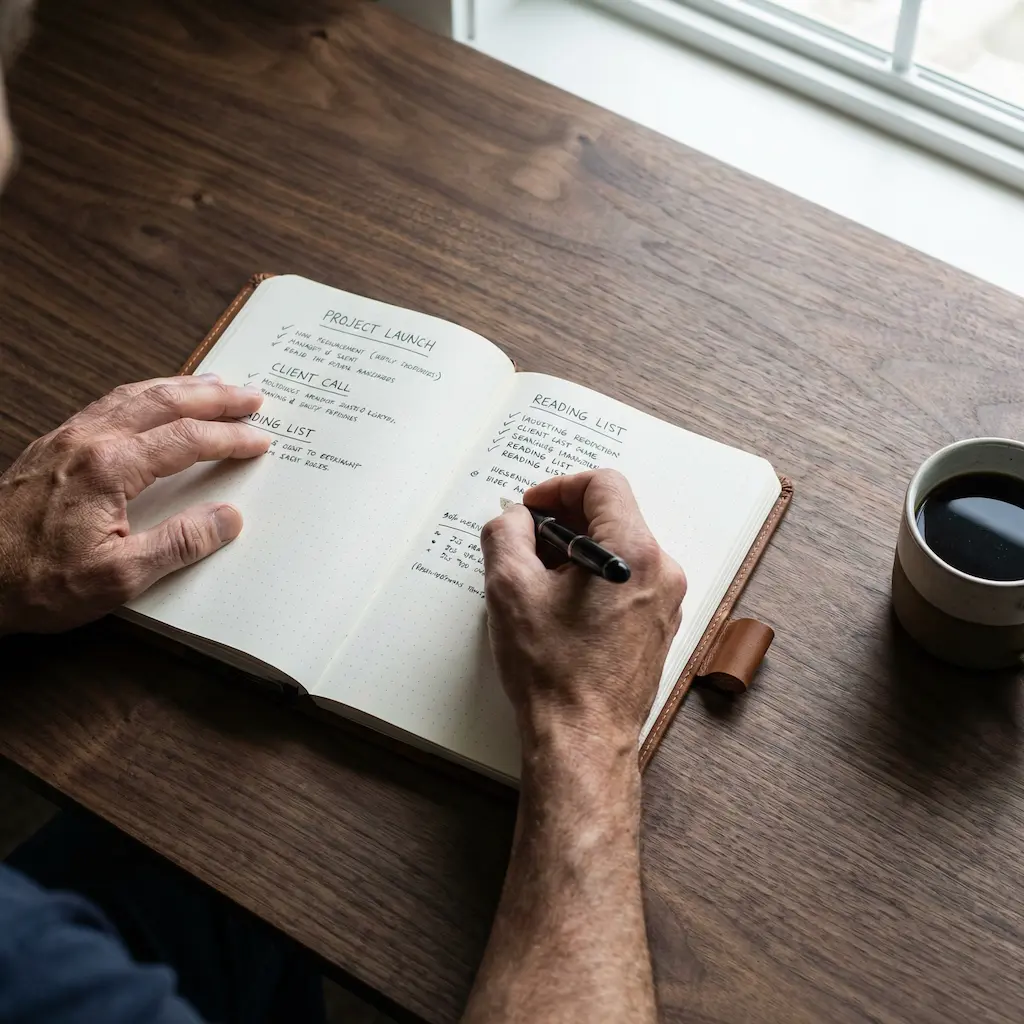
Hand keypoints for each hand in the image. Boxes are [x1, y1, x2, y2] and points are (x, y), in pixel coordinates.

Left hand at [0, 374, 269, 634]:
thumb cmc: (36, 582)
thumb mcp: (120, 577)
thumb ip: (180, 543)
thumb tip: (227, 518)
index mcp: (109, 468)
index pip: (186, 440)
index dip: (228, 438)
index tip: (259, 441)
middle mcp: (87, 441)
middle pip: (164, 401)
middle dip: (214, 397)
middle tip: (251, 396)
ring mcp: (66, 439)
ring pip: (133, 395)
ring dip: (180, 387)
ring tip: (213, 384)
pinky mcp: (51, 447)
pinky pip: (108, 404)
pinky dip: (144, 395)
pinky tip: (153, 401)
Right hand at [480, 469, 686, 753]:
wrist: (582, 738)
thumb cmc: (554, 672)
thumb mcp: (510, 588)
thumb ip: (506, 534)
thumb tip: (515, 518)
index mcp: (632, 553)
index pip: (604, 485)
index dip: (559, 488)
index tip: (532, 510)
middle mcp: (660, 572)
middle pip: (614, 515)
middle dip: (565, 520)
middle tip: (527, 542)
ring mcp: (664, 602)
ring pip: (619, 549)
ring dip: (577, 551)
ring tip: (538, 580)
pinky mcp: (657, 626)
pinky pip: (626, 580)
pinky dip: (593, 577)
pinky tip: (559, 606)